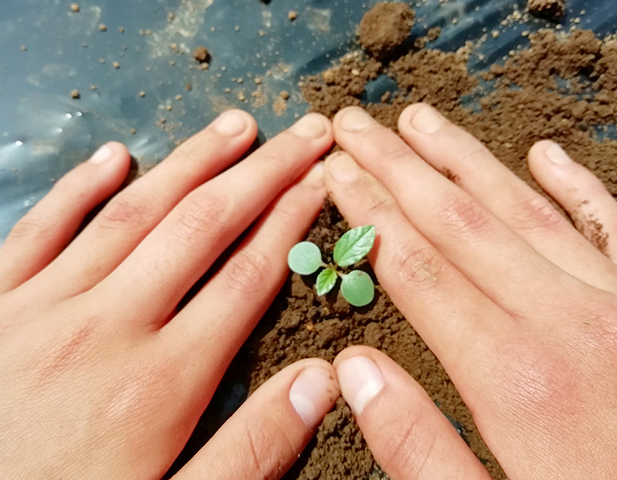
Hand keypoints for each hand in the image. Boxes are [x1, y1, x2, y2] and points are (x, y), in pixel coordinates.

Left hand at [0, 110, 338, 478]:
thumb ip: (249, 450)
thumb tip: (320, 382)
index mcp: (160, 382)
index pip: (246, 278)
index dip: (290, 223)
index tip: (318, 184)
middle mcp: (107, 327)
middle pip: (203, 227)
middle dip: (262, 174)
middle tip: (300, 133)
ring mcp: (42, 308)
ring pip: (133, 213)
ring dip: (189, 163)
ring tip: (234, 128)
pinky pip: (40, 230)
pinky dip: (78, 188)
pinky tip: (113, 156)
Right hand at [324, 104, 616, 478]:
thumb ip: (417, 446)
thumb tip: (354, 371)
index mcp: (516, 376)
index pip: (417, 268)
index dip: (368, 214)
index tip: (335, 174)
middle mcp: (567, 321)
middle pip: (458, 222)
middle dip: (397, 167)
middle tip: (357, 125)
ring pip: (525, 208)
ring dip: (465, 159)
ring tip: (420, 121)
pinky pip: (614, 227)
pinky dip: (576, 186)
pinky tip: (545, 155)